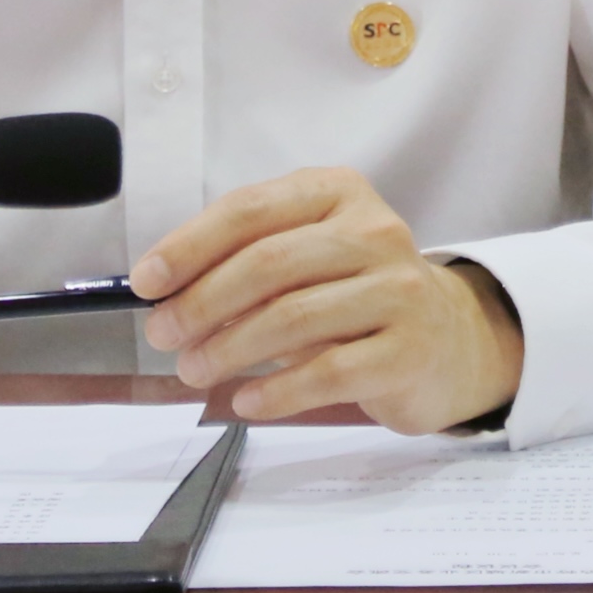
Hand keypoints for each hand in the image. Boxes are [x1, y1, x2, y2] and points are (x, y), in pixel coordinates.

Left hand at [129, 168, 522, 433]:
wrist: (447, 340)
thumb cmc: (353, 295)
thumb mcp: (306, 257)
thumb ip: (244, 261)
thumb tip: (160, 292)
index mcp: (337, 193)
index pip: (250, 210)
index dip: (189, 245)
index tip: (145, 283)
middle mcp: (375, 230)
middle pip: (269, 263)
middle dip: (201, 302)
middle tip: (163, 336)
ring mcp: (400, 289)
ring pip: (294, 318)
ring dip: (229, 348)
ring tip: (194, 371)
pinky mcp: (410, 350)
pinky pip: (329, 372)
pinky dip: (276, 390)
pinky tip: (245, 400)